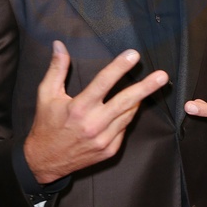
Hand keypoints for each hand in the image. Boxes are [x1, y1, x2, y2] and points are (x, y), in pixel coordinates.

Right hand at [24, 41, 168, 182]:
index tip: (133, 55)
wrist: (45, 161)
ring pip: (128, 115)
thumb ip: (56, 69)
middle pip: (125, 101)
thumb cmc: (46, 125)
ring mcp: (103, 139)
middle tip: (162, 76)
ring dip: (138, 99)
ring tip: (150, 85)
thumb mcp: (46, 94)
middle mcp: (93, 124)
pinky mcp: (109, 150)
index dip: (119, 67)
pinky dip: (127, 116)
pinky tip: (130, 106)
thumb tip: (59, 45)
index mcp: (78, 108)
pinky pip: (124, 129)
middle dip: (146, 87)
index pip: (103, 82)